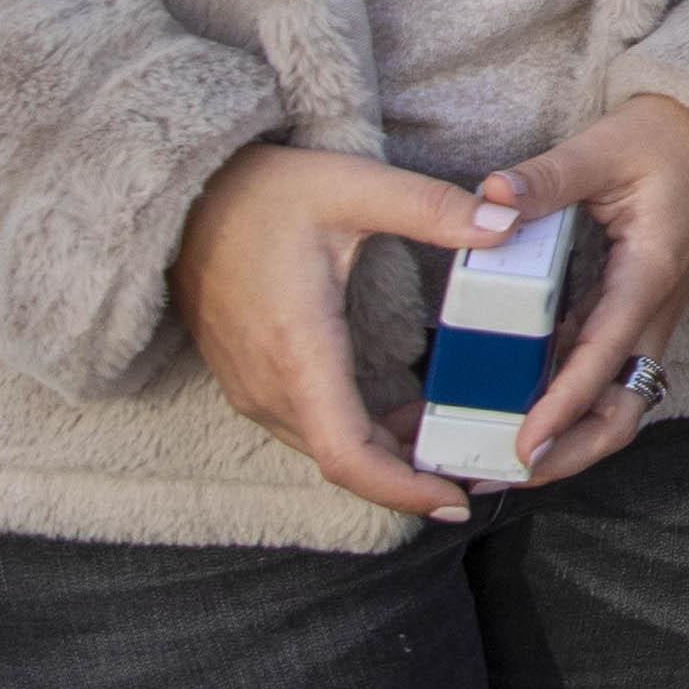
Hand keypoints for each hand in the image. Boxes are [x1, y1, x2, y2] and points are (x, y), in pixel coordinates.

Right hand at [166, 140, 511, 520]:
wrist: (182, 199)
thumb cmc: (263, 192)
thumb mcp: (353, 186)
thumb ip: (430, 208)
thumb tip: (506, 223)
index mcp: (298, 351)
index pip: (347, 456)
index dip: (403, 491)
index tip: (457, 502)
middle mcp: (269, 387)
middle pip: (344, 463)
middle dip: (411, 479)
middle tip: (479, 467)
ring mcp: (253, 389)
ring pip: (327, 449)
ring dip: (387, 458)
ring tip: (453, 440)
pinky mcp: (251, 382)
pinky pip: (310, 429)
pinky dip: (359, 437)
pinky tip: (405, 417)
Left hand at [463, 93, 688, 481]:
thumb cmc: (671, 136)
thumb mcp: (605, 147)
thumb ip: (546, 179)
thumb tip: (489, 198)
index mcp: (649, 276)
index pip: (603, 358)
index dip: (561, 408)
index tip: (523, 447)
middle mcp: (654, 312)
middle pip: (620, 413)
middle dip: (566, 455)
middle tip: (497, 472)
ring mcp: (646, 319)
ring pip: (613, 405)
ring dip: (562, 440)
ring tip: (493, 457)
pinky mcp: (633, 315)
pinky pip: (600, 377)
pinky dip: (561, 404)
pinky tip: (511, 407)